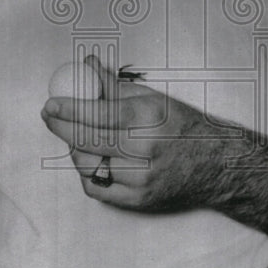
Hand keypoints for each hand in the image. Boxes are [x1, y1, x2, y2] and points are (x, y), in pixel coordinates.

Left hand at [41, 55, 208, 210]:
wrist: (217, 166)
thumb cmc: (185, 128)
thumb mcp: (154, 99)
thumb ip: (115, 87)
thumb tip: (88, 67)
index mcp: (149, 118)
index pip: (98, 113)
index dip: (68, 109)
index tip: (50, 104)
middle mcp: (145, 149)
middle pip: (87, 140)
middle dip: (61, 127)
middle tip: (50, 117)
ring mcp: (141, 178)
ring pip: (87, 166)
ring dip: (75, 151)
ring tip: (78, 138)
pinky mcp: (138, 200)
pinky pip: (96, 188)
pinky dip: (88, 173)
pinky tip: (92, 160)